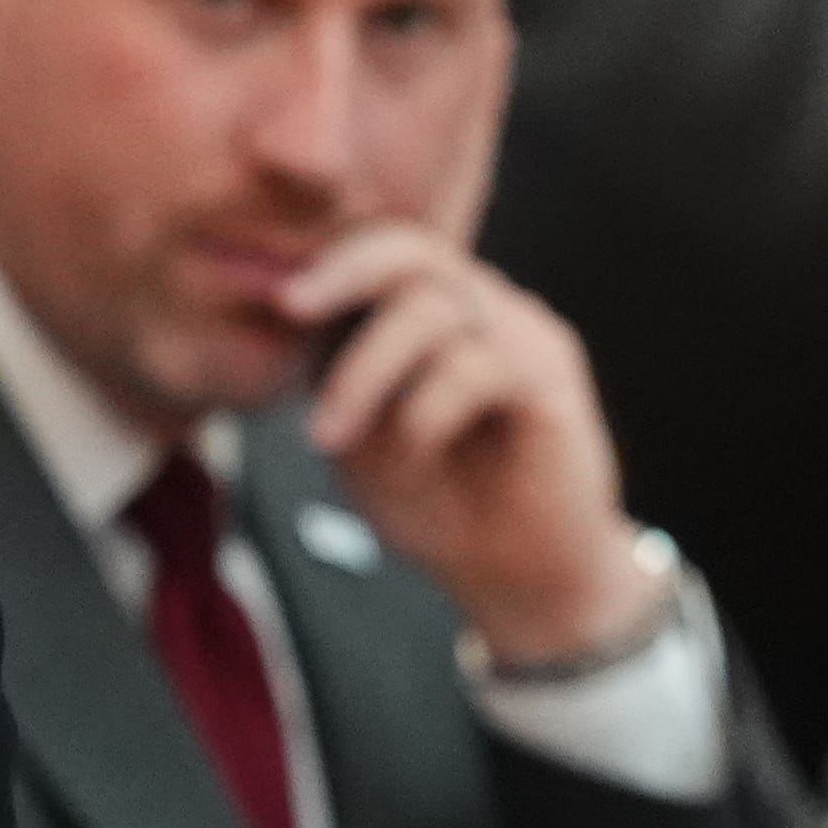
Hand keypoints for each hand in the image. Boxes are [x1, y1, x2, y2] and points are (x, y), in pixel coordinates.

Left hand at [286, 223, 654, 664]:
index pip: (384, 255)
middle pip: (413, 253)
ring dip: (364, 373)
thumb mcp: (363, 444)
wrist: (519, 574)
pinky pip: (475, 366)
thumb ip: (334, 383)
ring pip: (434, 308)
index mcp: (436, 315)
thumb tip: (283, 331)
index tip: (276, 301)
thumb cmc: (441, 505)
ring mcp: (522, 334)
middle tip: (293, 310)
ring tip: (330, 439)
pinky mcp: (551, 375)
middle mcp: (483, 309)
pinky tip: (409, 456)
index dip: (330, 264)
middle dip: (343, 275)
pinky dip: (422, 412)